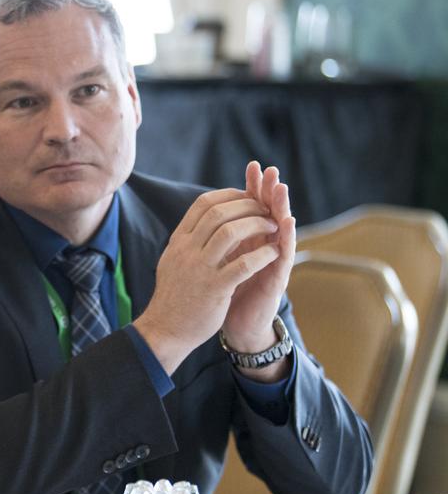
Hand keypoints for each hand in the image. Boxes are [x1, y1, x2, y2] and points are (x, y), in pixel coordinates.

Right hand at [135, 187, 281, 373]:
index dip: (230, 196)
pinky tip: (274, 253)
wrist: (165, 329)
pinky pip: (243, 265)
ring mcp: (199, 269)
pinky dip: (262, 255)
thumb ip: (189, 240)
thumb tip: (206, 220)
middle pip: (219, 212)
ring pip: (231, 232)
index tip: (249, 198)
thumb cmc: (175, 295)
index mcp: (178, 241)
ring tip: (274, 228)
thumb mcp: (174, 260)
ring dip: (257, 225)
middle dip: (249, 206)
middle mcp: (186, 250)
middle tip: (267, 211)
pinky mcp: (214, 289)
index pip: (204, 204)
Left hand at [223, 161, 294, 353]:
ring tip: (281, 187)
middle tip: (270, 169)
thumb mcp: (219, 261)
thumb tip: (206, 216)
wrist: (237, 326)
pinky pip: (282, 255)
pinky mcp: (276, 279)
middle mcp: (263, 247)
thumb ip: (221, 240)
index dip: (252, 187)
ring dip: (280, 207)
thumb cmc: (228, 293)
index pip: (252, 207)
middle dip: (268, 190)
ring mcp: (272, 261)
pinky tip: (287, 222)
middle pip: (268, 212)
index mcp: (247, 240)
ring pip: (279, 229)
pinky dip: (285, 237)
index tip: (251, 166)